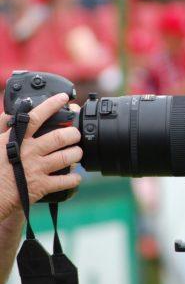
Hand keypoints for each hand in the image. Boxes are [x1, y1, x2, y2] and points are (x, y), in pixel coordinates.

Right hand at [0, 93, 81, 221]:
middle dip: (73, 134)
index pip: (36, 117)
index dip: (51, 105)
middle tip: (75, 135)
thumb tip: (7, 114)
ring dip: (76, 154)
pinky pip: (65, 181)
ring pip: (66, 157)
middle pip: (60, 137)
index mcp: (16, 139)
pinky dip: (74, 179)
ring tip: (77, 153)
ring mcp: (36, 168)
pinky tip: (75, 177)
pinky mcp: (41, 186)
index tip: (63, 98)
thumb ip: (2, 128)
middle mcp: (29, 151)